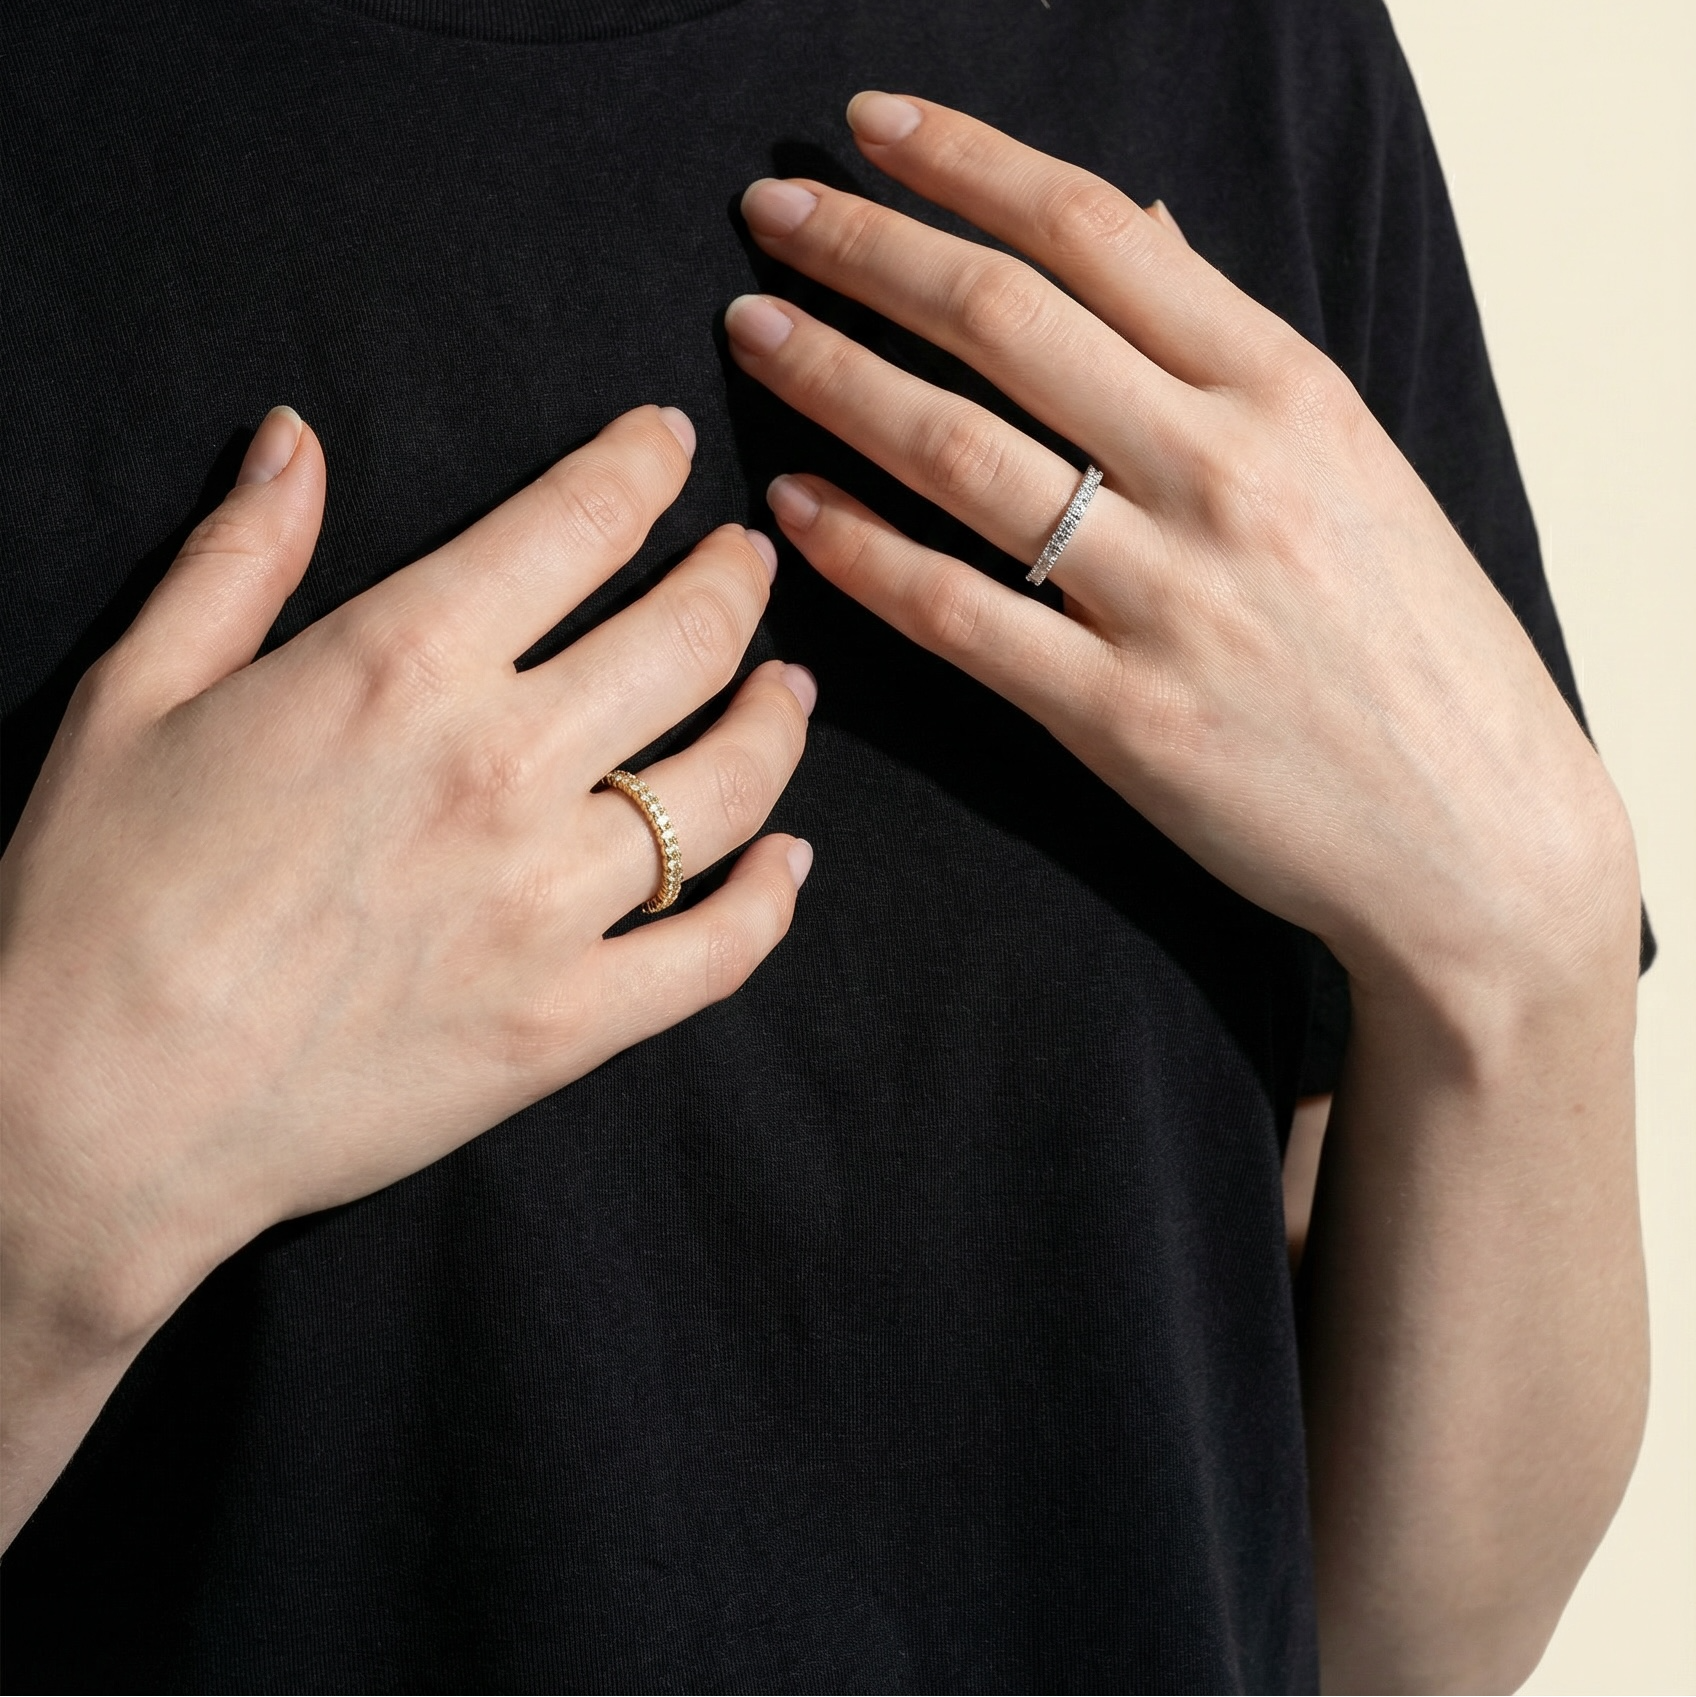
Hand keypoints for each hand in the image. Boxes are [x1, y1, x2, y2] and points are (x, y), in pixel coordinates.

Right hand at [1, 403, 814, 1365]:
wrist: (89, 1115)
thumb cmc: (94, 901)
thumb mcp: (136, 694)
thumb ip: (238, 556)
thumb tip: (297, 438)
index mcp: (402, 665)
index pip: (578, 523)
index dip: (642, 467)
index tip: (669, 448)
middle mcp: (503, 768)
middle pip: (688, 638)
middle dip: (736, 580)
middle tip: (750, 560)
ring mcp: (551, 904)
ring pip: (731, 785)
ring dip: (778, 721)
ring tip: (787, 690)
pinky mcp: (568, 1021)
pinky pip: (719, 949)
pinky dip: (771, 898)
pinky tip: (787, 859)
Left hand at [726, 94, 1624, 1002]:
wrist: (1478, 837)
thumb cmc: (1416, 648)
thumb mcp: (1351, 465)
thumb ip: (1229, 353)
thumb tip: (1140, 227)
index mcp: (1290, 392)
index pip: (1098, 233)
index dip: (964, 166)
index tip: (870, 132)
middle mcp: (1228, 474)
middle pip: (1005, 321)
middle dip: (865, 250)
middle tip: (770, 211)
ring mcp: (1172, 599)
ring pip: (961, 454)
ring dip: (836, 378)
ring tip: (752, 334)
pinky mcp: (1122, 719)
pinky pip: (960, 614)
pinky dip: (863, 551)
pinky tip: (794, 506)